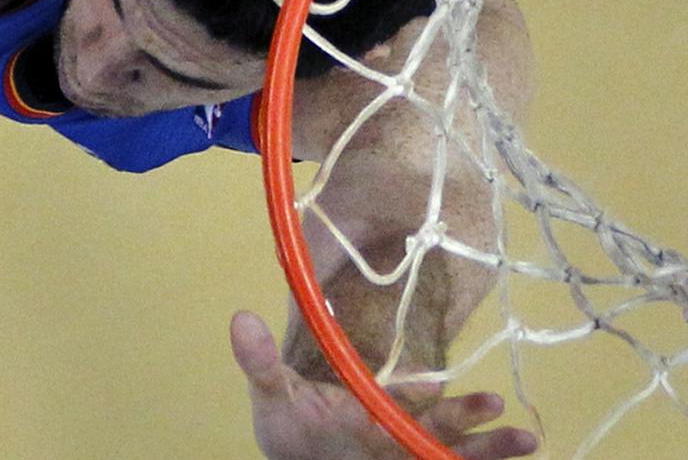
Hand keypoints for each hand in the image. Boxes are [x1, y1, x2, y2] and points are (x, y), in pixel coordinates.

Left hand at [231, 312, 537, 458]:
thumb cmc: (293, 433)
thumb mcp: (276, 398)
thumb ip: (261, 363)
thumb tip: (240, 317)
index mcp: (371, 397)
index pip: (398, 388)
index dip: (413, 387)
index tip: (425, 383)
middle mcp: (401, 418)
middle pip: (440, 414)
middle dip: (467, 411)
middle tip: (493, 403)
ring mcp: (416, 444)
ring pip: (460, 441)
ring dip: (492, 441)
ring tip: (523, 439)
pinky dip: (491, 458)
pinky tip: (524, 454)